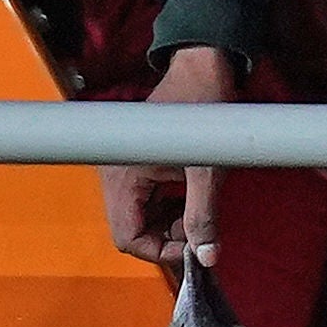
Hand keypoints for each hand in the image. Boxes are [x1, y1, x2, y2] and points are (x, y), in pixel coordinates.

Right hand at [101, 44, 234, 267]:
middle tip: (202, 229)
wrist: (203, 70)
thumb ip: (205, 213)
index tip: (194, 248)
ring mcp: (126, 172)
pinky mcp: (138, 166)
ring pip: (143, 216)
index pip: (128, 238)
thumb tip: (207, 256)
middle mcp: (116, 178)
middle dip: (168, 235)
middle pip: (135, 229)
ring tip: (200, 209)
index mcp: (123, 179)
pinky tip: (193, 197)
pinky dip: (170, 206)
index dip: (161, 250)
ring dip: (171, 221)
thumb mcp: (209, 168)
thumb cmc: (205, 112)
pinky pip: (148, 200)